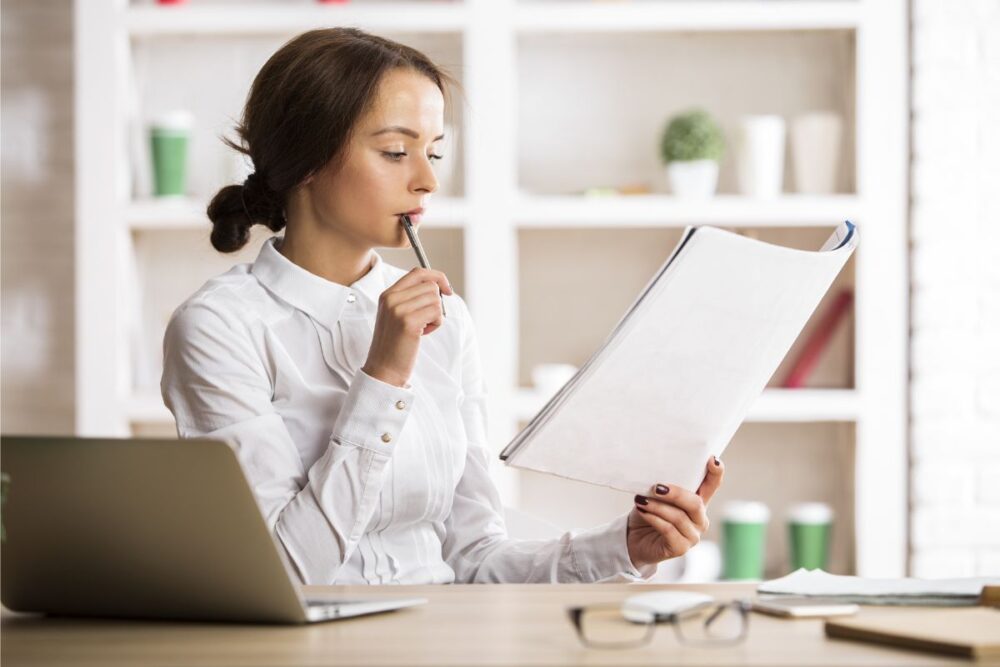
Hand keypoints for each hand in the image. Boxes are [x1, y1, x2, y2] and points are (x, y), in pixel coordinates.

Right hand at [361, 267, 452, 387]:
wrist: (384, 369)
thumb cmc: (395, 344)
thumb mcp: (397, 315)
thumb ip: (411, 298)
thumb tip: (438, 285)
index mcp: (388, 294)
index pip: (418, 272)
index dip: (437, 277)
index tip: (447, 289)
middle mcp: (391, 298)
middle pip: (431, 286)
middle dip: (436, 303)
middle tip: (425, 321)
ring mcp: (398, 309)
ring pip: (436, 299)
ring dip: (436, 316)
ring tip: (422, 329)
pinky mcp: (408, 322)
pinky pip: (437, 313)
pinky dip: (436, 324)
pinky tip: (423, 334)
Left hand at [626, 456, 724, 569]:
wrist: (634, 538)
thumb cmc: (648, 513)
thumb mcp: (655, 496)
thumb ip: (663, 486)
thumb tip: (658, 476)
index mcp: (697, 502)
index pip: (712, 486)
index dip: (716, 473)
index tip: (713, 460)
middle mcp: (699, 519)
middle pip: (695, 503)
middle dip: (676, 494)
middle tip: (656, 487)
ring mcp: (692, 535)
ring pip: (678, 517)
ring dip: (657, 506)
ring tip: (640, 500)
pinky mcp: (680, 548)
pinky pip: (668, 530)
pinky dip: (653, 518)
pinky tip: (642, 511)